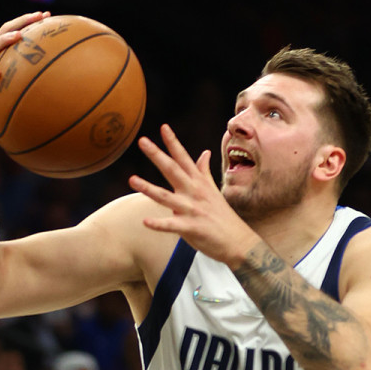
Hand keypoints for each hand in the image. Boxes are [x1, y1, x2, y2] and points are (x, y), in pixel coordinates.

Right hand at [0, 12, 51, 126]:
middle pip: (2, 33)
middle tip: (37, 16)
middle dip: (20, 23)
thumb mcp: (10, 82)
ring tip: (18, 36)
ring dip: (3, 41)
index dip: (28, 22)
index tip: (46, 15)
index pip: (13, 31)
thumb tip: (52, 78)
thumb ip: (24, 76)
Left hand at [129, 125, 259, 266]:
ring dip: (148, 188)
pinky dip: (159, 224)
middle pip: (173, 170)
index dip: (173, 143)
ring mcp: (192, 210)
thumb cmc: (223, 217)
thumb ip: (204, 172)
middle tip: (142, 141)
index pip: (184, 159)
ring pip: (166, 197)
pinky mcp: (191, 228)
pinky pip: (172, 225)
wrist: (239, 242)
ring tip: (131, 180)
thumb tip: (204, 152)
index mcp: (199, 183)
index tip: (163, 127)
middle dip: (157, 155)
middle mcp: (194, 192)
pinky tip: (145, 222)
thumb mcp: (213, 191)